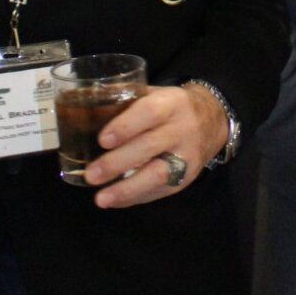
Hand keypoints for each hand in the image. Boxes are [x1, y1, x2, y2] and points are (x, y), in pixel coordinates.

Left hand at [84, 84, 227, 209]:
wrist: (212, 120)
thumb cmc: (170, 106)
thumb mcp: (154, 93)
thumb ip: (125, 99)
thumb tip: (83, 101)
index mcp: (171, 103)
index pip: (150, 112)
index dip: (126, 126)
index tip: (102, 140)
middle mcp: (182, 128)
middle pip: (149, 147)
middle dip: (117, 163)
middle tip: (91, 175)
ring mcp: (187, 155)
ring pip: (158, 174)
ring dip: (127, 189)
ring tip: (101, 199)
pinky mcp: (187, 176)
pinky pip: (160, 190)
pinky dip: (135, 197)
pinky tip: (115, 200)